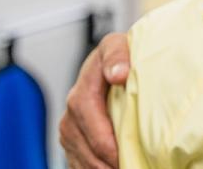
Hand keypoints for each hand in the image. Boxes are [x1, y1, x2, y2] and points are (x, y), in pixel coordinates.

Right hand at [59, 33, 130, 168]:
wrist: (110, 62)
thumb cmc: (118, 56)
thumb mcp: (119, 45)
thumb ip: (117, 56)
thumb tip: (118, 74)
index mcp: (82, 93)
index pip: (92, 126)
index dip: (108, 146)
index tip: (125, 156)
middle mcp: (71, 114)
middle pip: (88, 150)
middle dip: (108, 164)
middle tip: (132, 167)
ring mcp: (70, 130)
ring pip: (83, 161)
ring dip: (103, 168)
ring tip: (128, 168)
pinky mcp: (73, 141)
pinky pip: (81, 164)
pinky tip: (114, 167)